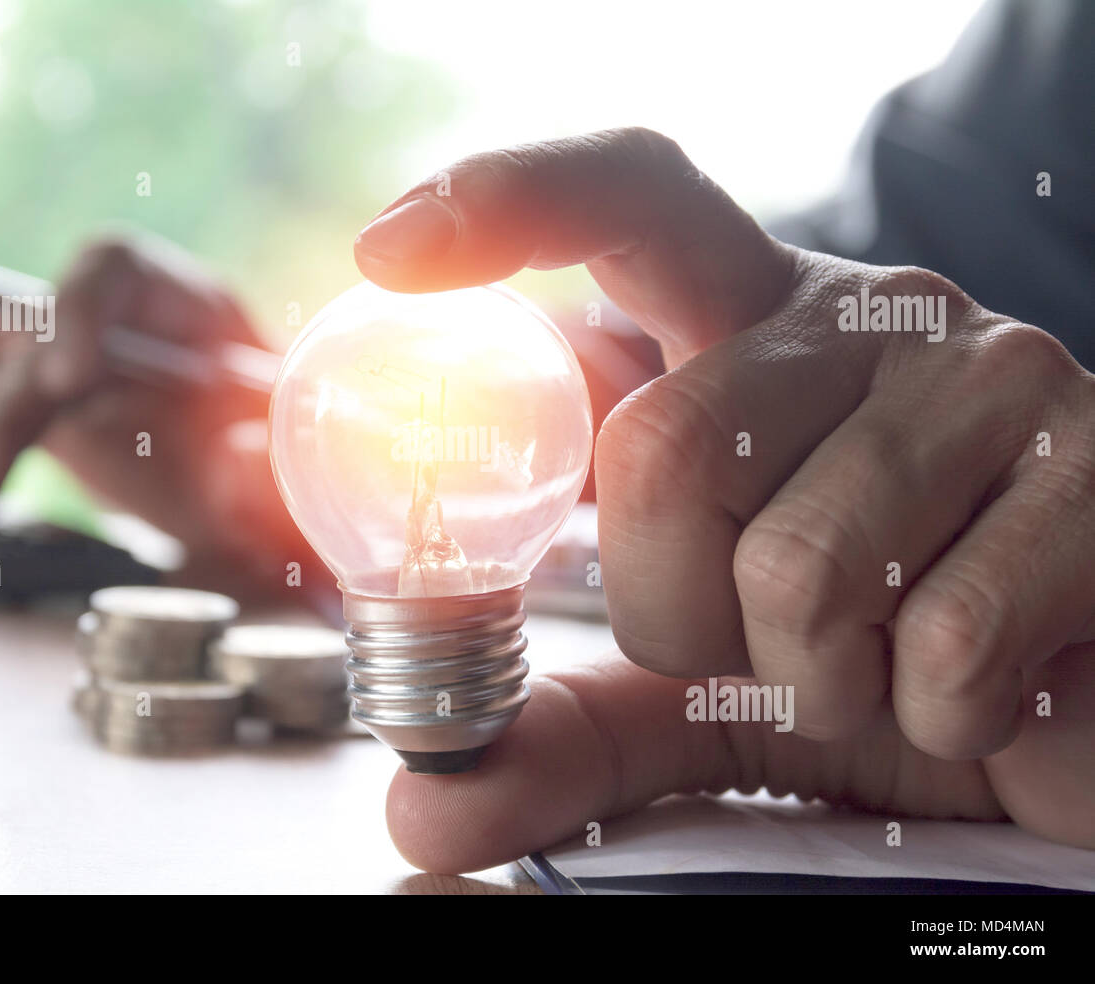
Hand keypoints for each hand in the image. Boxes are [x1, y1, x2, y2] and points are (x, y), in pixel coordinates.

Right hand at [0, 233, 301, 593]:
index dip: (79, 310)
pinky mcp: (44, 400)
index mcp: (189, 308)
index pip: (113, 266)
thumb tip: (241, 455)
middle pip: (32, 312)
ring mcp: (75, 356)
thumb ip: (270, 467)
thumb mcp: (287, 472)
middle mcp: (120, 320)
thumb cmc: (287, 472)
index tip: (68, 384)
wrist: (268, 501)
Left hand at [353, 127, 1094, 870]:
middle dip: (676, 612)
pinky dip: (931, 715)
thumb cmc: (872, 652)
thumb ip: (569, 724)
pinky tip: (976, 683)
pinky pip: (938, 642)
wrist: (1072, 698)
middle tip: (755, 645)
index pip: (632, 202)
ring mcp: (993, 376)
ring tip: (878, 663)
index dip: (510, 202)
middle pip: (662, 453)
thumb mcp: (706, 677)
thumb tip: (423, 807)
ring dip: (811, 681)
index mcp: (756, 329)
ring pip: (798, 568)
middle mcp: (869, 318)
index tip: (392, 252)